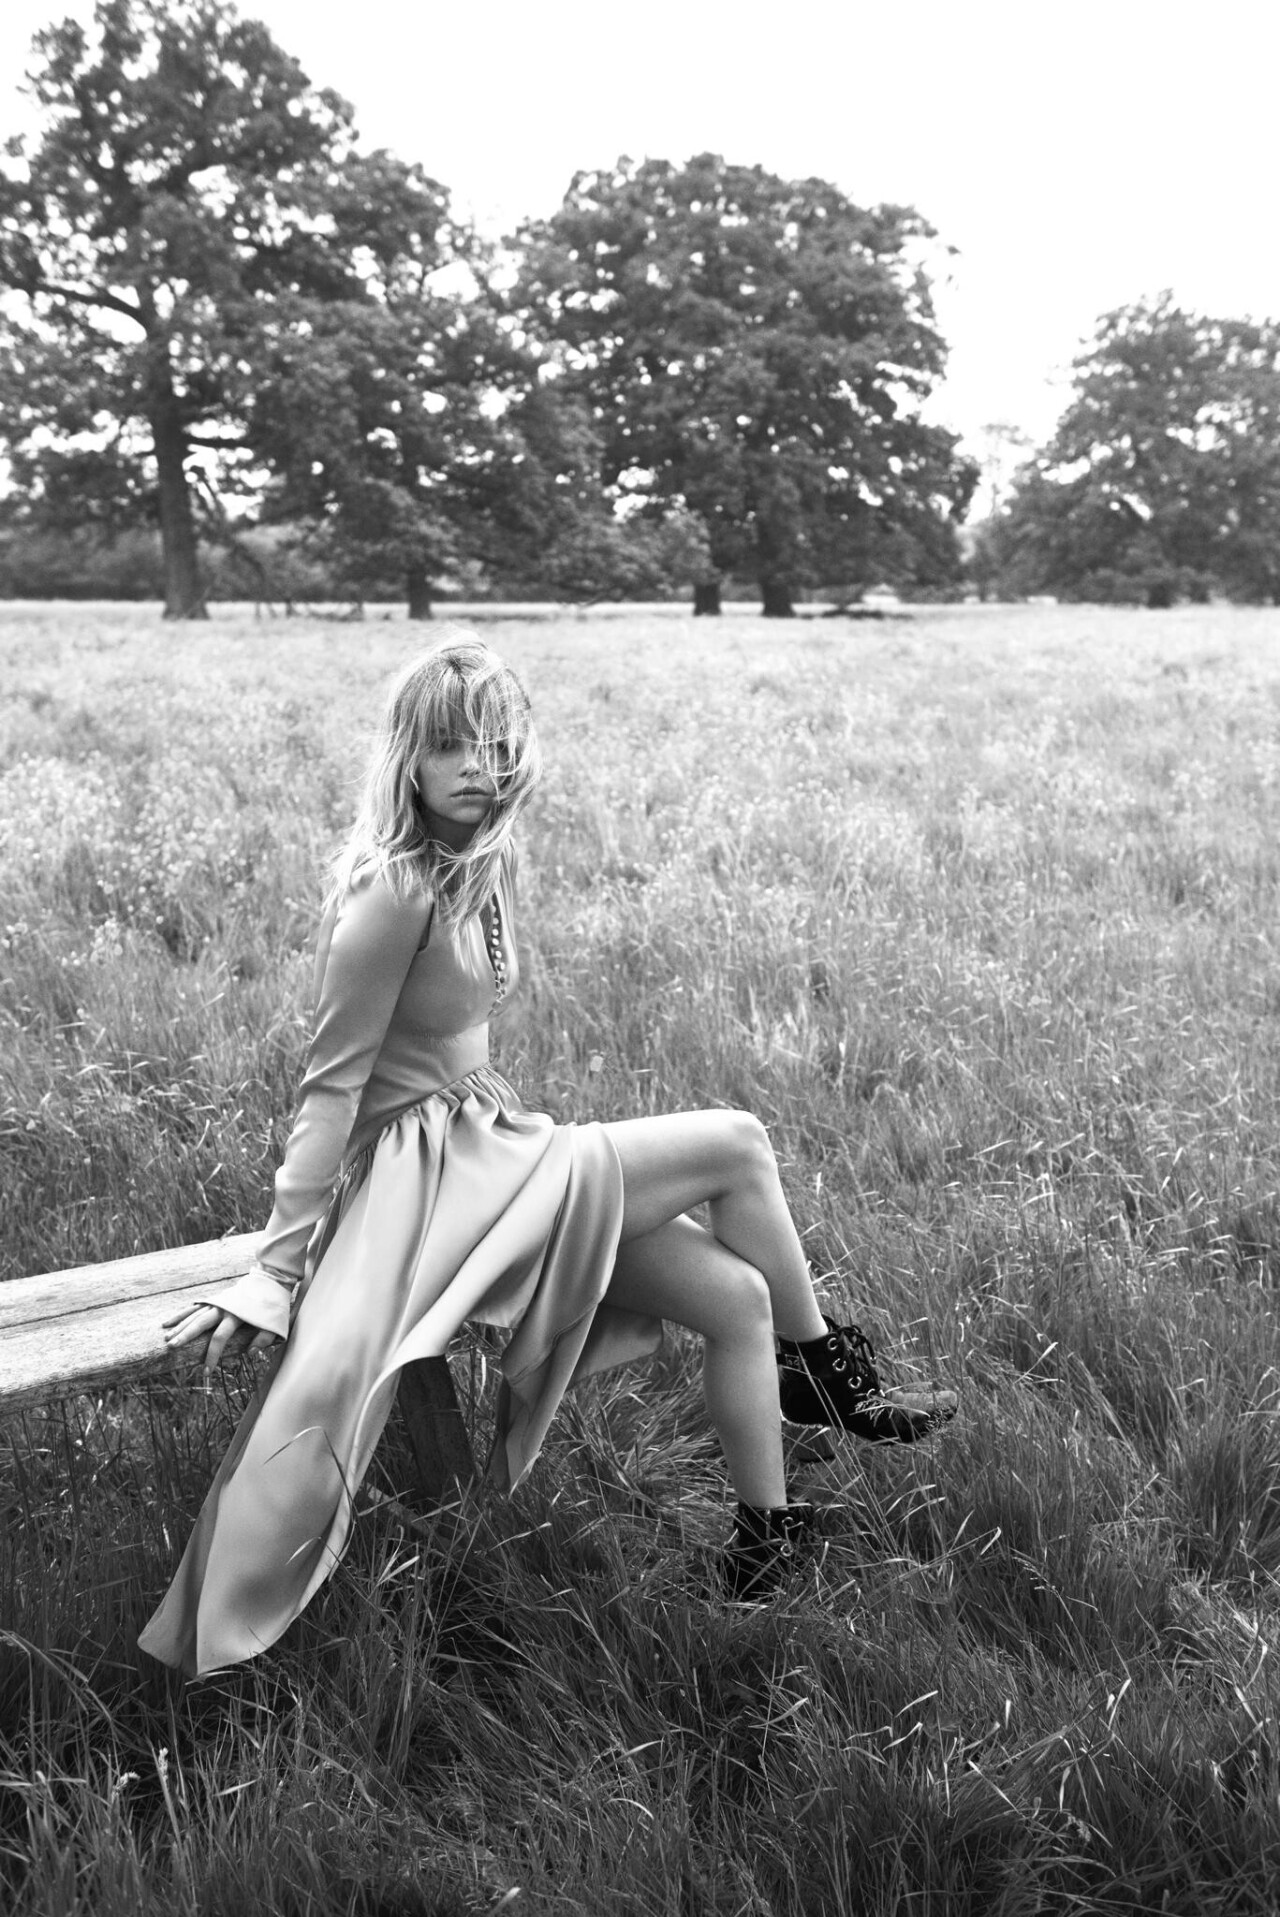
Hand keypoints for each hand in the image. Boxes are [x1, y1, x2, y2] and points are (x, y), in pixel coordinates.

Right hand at [163, 1303, 279, 1370]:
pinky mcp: (213, 1299)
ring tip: (166, 1338)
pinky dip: (181, 1314)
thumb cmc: (271, 1307)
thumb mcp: (274, 1324)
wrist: (269, 1282)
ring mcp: (216, 1302)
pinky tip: (167, 1322)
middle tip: (171, 1347)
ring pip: (194, 1315)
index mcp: (237, 1315)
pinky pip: (194, 1307)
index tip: (206, 1372)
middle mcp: (223, 1308)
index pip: (219, 1338)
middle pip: (200, 1323)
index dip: (212, 1355)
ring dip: (180, 1326)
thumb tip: (250, 1353)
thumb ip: (263, 1339)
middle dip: (185, 1335)